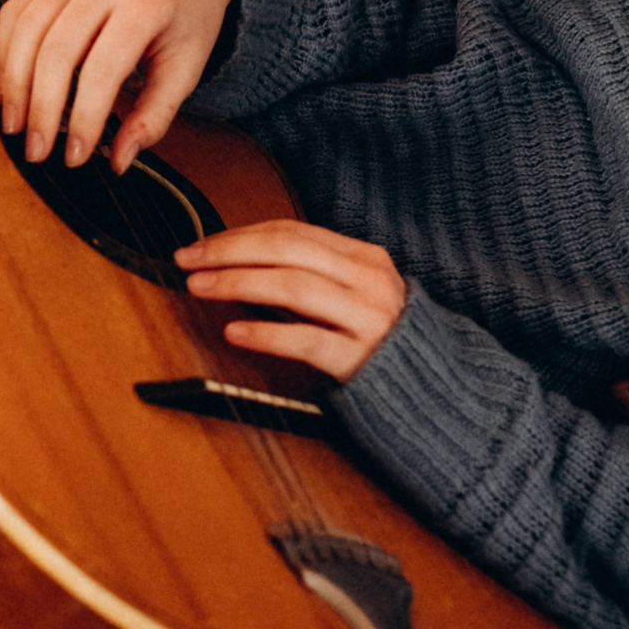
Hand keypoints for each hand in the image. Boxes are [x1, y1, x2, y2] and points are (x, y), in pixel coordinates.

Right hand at [0, 0, 238, 172]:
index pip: (101, 71)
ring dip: (13, 84)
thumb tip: (118, 161)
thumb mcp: (188, 66)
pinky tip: (9, 83)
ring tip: (16, 124)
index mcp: (145, 4)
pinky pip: (16, 10)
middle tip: (36, 151)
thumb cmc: (190, 11)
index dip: (82, 119)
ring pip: (26, 30)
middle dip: (40, 110)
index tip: (76, 157)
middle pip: (54, 52)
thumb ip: (154, 116)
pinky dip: (4, 49)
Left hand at [176, 221, 407, 382]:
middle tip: (187, 260)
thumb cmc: (382, 345)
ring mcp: (369, 319)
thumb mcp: (356, 296)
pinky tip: (235, 332)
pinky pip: (307, 340)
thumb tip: (243, 262)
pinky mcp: (363, 361)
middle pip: (287, 250)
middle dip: (229, 251)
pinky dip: (267, 333)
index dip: (239, 236)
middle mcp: (369, 281)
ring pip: (294, 287)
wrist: (440, 394)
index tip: (200, 246)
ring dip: (238, 283)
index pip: (292, 233)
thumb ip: (314, 276)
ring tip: (200, 288)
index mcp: (364, 259)